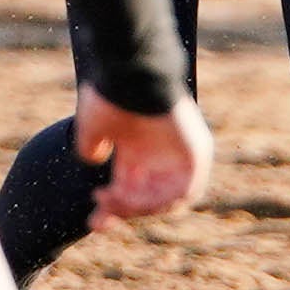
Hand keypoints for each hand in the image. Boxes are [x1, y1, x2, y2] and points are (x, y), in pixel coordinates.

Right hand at [77, 85, 213, 229]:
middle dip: (123, 211)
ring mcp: (182, 153)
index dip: (114, 208)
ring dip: (139, 207)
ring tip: (115, 201)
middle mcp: (161, 154)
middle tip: (100, 214)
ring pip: (166, 199)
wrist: (132, 69)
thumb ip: (92, 146)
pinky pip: (187, 189)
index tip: (94, 221)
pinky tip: (137, 200)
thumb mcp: (94, 125)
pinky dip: (163, 200)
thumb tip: (94, 158)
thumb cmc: (112, 92)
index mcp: (139, 149)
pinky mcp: (197, 151)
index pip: (132, 189)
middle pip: (149, 199)